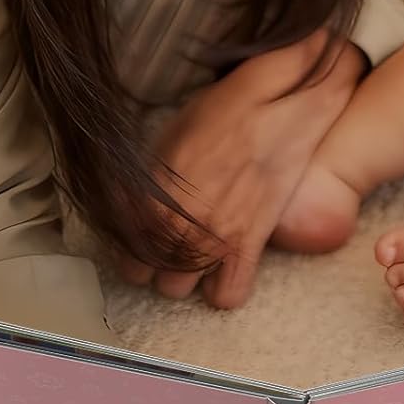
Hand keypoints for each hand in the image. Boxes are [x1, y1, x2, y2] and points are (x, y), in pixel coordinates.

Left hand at [117, 33, 367, 307]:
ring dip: (183, 276)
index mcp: (149, 197)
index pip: (123, 248)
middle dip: (154, 263)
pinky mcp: (249, 245)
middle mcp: (174, 226)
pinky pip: (228, 296)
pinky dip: (223, 289)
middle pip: (147, 275)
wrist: (280, 107)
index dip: (130, 245)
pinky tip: (224, 267)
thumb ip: (144, 181)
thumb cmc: (223, 112)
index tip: (142, 235)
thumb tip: (130, 204)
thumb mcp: (168, 137)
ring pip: (178, 290)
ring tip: (195, 253)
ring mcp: (212, 240)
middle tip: (169, 241)